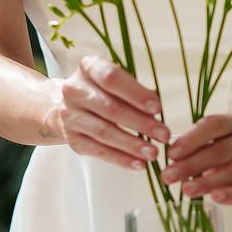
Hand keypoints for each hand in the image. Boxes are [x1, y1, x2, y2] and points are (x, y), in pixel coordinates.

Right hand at [47, 54, 170, 172]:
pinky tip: (138, 163)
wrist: (67, 106)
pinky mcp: (72, 139)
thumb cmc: (101, 90)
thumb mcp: (116, 81)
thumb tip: (157, 109)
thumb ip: (136, 91)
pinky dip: (121, 159)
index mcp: (89, 68)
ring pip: (105, 132)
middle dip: (141, 123)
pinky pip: (99, 151)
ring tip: (153, 153)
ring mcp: (70, 116)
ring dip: (132, 145)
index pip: (111, 78)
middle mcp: (74, 90)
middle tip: (164, 135)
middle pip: (110, 108)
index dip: (136, 94)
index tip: (158, 108)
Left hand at [162, 113, 231, 216]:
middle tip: (169, 176)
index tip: (172, 153)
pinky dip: (229, 195)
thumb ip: (202, 150)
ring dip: (205, 182)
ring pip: (231, 172)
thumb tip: (174, 162)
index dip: (191, 139)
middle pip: (219, 150)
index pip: (214, 125)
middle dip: (190, 164)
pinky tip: (214, 197)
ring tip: (185, 189)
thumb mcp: (224, 147)